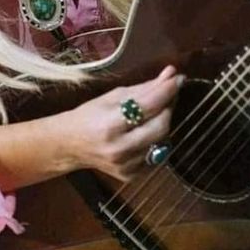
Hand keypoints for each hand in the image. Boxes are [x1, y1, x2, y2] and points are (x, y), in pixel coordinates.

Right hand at [62, 65, 182, 180]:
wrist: (70, 146)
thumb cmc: (90, 115)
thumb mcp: (114, 96)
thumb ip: (145, 88)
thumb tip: (172, 74)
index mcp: (111, 125)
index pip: (149, 106)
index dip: (167, 90)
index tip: (179, 78)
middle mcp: (119, 149)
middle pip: (161, 126)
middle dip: (169, 106)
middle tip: (169, 92)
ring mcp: (126, 166)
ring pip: (162, 140)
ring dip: (164, 121)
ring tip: (156, 110)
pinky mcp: (131, 175)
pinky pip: (156, 154)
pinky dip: (156, 139)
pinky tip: (145, 130)